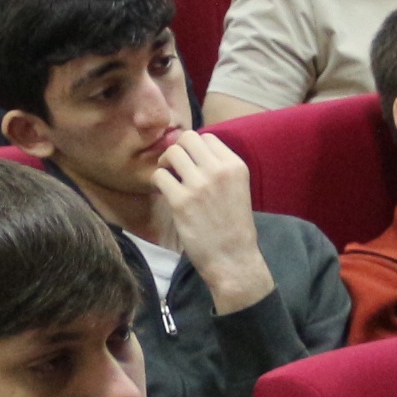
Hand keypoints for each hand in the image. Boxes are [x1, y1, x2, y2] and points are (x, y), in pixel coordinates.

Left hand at [151, 131, 272, 314]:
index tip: (190, 162)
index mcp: (235, 165)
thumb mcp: (239, 189)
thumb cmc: (235, 227)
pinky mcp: (181, 201)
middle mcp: (218, 170)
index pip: (207, 137)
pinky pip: (159, 176)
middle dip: (177, 149)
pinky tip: (163, 193)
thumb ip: (220, 169)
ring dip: (165, 163)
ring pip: (172, 153)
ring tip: (168, 178)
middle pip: (188, 138)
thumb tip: (193, 153)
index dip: (195, 148)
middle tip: (174, 166)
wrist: (233, 259)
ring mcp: (199, 185)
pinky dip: (157, 182)